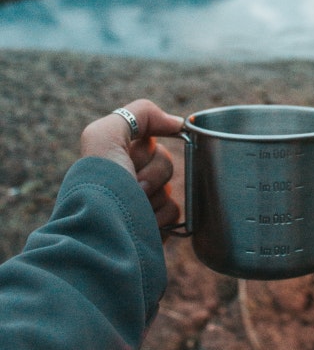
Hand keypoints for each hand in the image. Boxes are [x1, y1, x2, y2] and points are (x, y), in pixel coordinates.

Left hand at [80, 99, 183, 228]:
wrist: (102, 235)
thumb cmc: (101, 183)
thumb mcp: (105, 134)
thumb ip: (139, 114)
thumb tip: (177, 123)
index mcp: (115, 157)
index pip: (150, 141)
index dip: (147, 149)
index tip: (136, 156)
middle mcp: (128, 178)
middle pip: (165, 161)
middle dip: (153, 172)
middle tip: (134, 184)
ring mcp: (142, 203)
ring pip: (171, 187)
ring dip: (155, 197)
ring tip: (134, 207)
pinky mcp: (154, 227)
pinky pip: (175, 212)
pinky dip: (162, 217)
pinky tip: (144, 222)